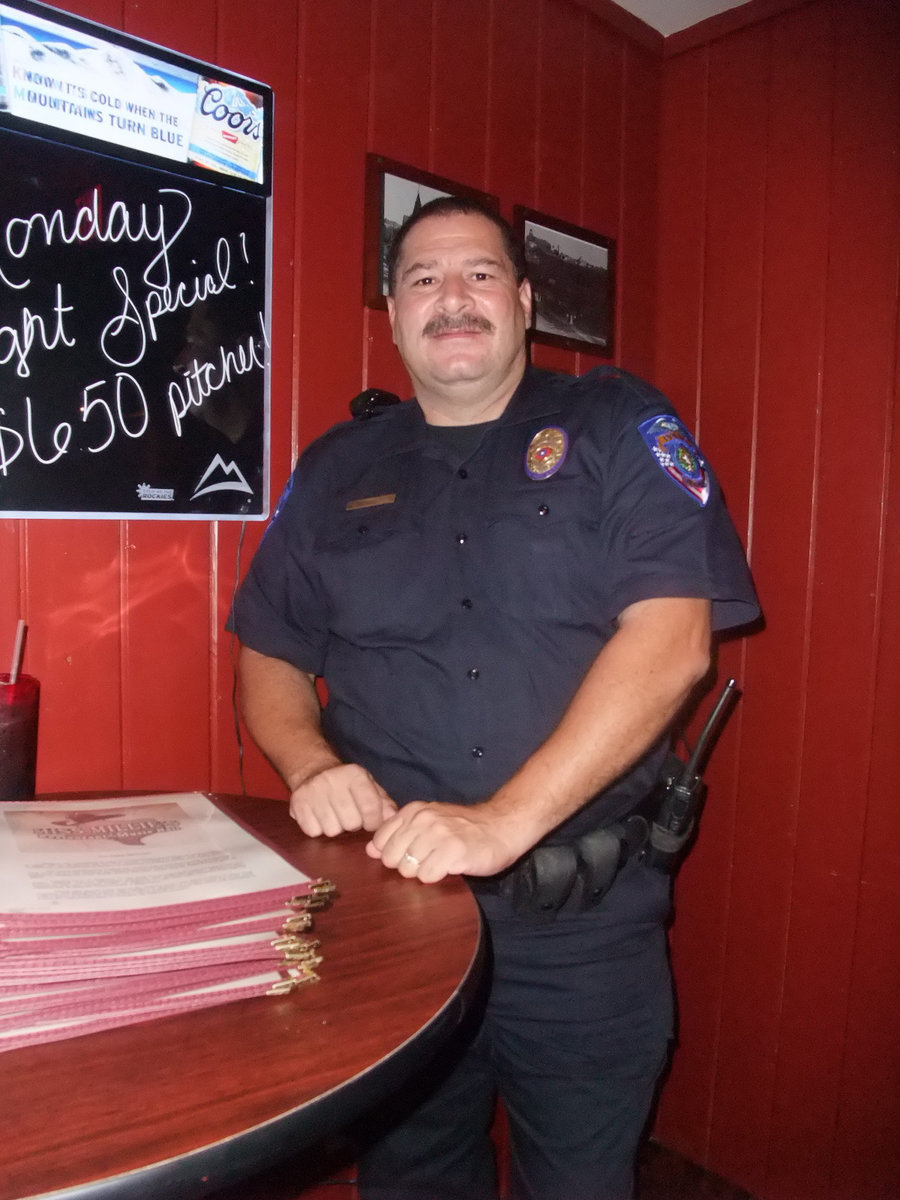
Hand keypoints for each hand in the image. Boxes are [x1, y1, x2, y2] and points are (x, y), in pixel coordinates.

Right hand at [289, 763, 396, 836]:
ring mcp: (313, 792)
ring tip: (334, 816)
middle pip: (351, 823)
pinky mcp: (298, 803)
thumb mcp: (368, 785)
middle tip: (349, 816)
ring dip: (335, 828)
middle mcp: (333, 780)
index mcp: (355, 775)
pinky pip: (313, 831)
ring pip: (332, 830)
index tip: (370, 823)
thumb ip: (383, 802)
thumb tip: (393, 818)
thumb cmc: (346, 784)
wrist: (313, 770)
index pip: (370, 808)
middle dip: (353, 825)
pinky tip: (320, 818)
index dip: (373, 822)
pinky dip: (318, 829)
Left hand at [366, 801, 528, 882]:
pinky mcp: (453, 852)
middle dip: (405, 866)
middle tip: (427, 861)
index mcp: (415, 810)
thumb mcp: (429, 822)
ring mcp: (439, 834)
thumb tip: (370, 849)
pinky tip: (449, 868)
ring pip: (408, 869)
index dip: (391, 854)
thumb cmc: (464, 828)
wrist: (502, 826)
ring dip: (422, 873)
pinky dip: (436, 878)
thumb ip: (399, 833)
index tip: (410, 854)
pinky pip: (428, 876)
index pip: (381, 840)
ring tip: (439, 864)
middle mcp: (424, 819)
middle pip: (392, 858)